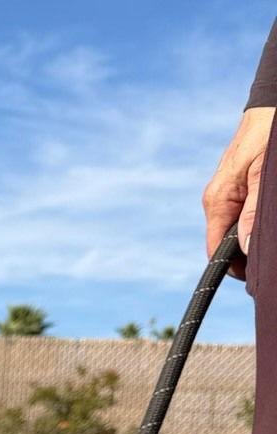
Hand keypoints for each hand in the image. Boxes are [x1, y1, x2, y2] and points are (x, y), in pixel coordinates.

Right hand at [205, 106, 274, 279]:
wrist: (272, 103)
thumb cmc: (269, 134)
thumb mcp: (263, 176)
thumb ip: (254, 212)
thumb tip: (249, 249)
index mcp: (217, 201)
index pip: (216, 248)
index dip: (233, 267)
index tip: (255, 276)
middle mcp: (216, 200)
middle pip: (226, 241)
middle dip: (246, 254)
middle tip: (270, 261)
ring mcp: (225, 194)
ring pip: (235, 228)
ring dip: (253, 236)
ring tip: (272, 240)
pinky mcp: (236, 186)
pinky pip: (241, 213)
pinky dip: (254, 221)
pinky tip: (268, 220)